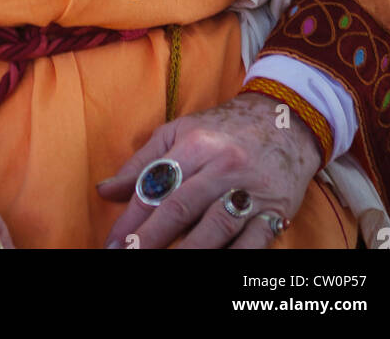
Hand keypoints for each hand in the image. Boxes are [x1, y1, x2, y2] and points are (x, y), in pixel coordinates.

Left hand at [97, 94, 323, 249]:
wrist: (285, 121)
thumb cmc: (223, 129)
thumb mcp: (180, 132)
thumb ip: (143, 163)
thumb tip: (105, 191)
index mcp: (196, 143)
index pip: (156, 185)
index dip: (131, 218)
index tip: (113, 243)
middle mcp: (223, 165)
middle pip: (181, 208)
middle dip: (150, 239)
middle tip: (128, 257)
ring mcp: (250, 190)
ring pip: (215, 228)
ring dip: (187, 253)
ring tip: (164, 268)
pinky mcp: (274, 212)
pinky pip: (251, 243)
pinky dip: (231, 258)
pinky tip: (210, 266)